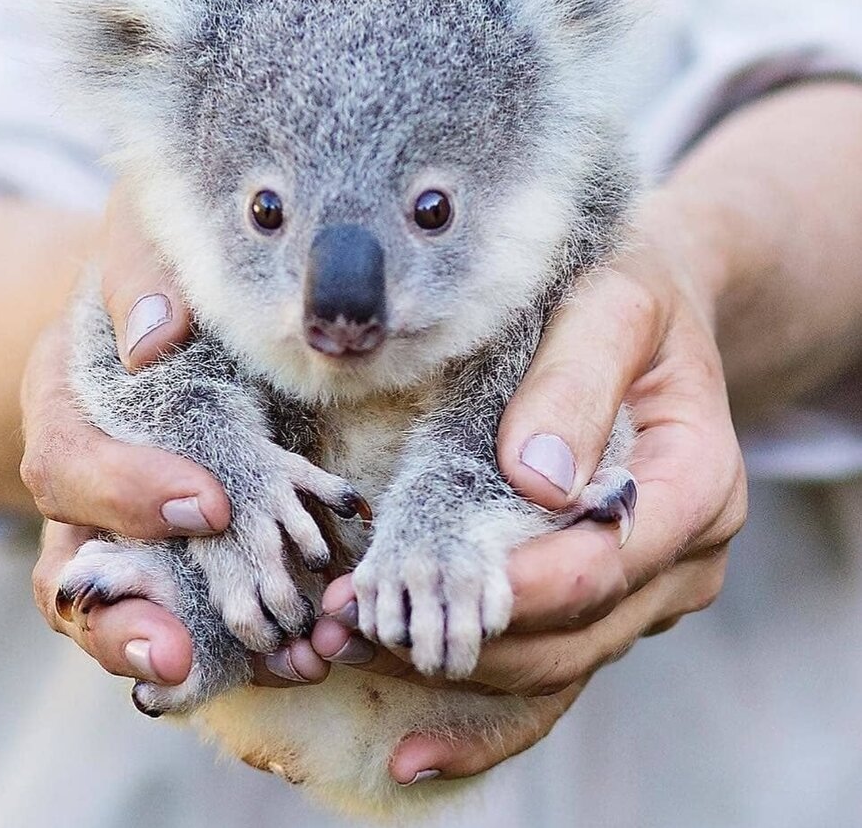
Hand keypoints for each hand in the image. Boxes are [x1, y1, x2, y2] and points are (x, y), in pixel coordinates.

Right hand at [25, 188, 329, 686]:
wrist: (206, 291)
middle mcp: (102, 478)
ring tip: (284, 664)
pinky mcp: (211, 538)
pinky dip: (264, 631)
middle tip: (174, 654)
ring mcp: (152, 518)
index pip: (68, 463)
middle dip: (124, 620)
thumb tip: (151, 338)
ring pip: (149, 604)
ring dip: (208, 647)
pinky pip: (220, 600)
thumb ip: (144, 271)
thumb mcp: (150, 236)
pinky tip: (318, 644)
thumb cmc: (171, 257)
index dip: (125, 493)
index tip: (209, 503)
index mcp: (71, 406)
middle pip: (79, 572)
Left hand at [311, 206, 746, 784]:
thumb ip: (579, 378)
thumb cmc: (631, 297)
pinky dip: (486, 719)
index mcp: (696, 485)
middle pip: (572, 633)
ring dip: (452, 668)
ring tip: (351, 649)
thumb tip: (534, 476)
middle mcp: (678, 556)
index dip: (514, 585)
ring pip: (553, 666)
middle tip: (354, 623)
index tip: (423, 586)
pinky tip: (415, 749)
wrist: (650, 322)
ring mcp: (639, 588)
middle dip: (461, 635)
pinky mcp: (598, 600)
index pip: (603, 560)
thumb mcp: (613, 304)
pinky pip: (550, 677)